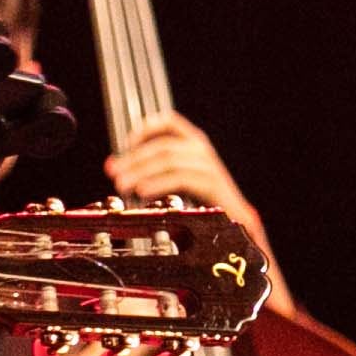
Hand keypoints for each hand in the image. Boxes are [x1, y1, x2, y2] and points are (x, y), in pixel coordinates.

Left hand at [110, 109, 257, 236]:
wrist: (241, 233)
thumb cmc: (206, 210)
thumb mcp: (179, 186)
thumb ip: (155, 174)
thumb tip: (119, 170)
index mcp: (195, 147)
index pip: (170, 122)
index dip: (146, 129)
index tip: (126, 144)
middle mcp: (203, 153)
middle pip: (163, 145)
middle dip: (134, 159)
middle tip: (114, 172)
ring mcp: (211, 168)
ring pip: (170, 159)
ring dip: (141, 171)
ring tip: (123, 185)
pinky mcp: (215, 187)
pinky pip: (182, 177)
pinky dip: (158, 183)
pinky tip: (143, 192)